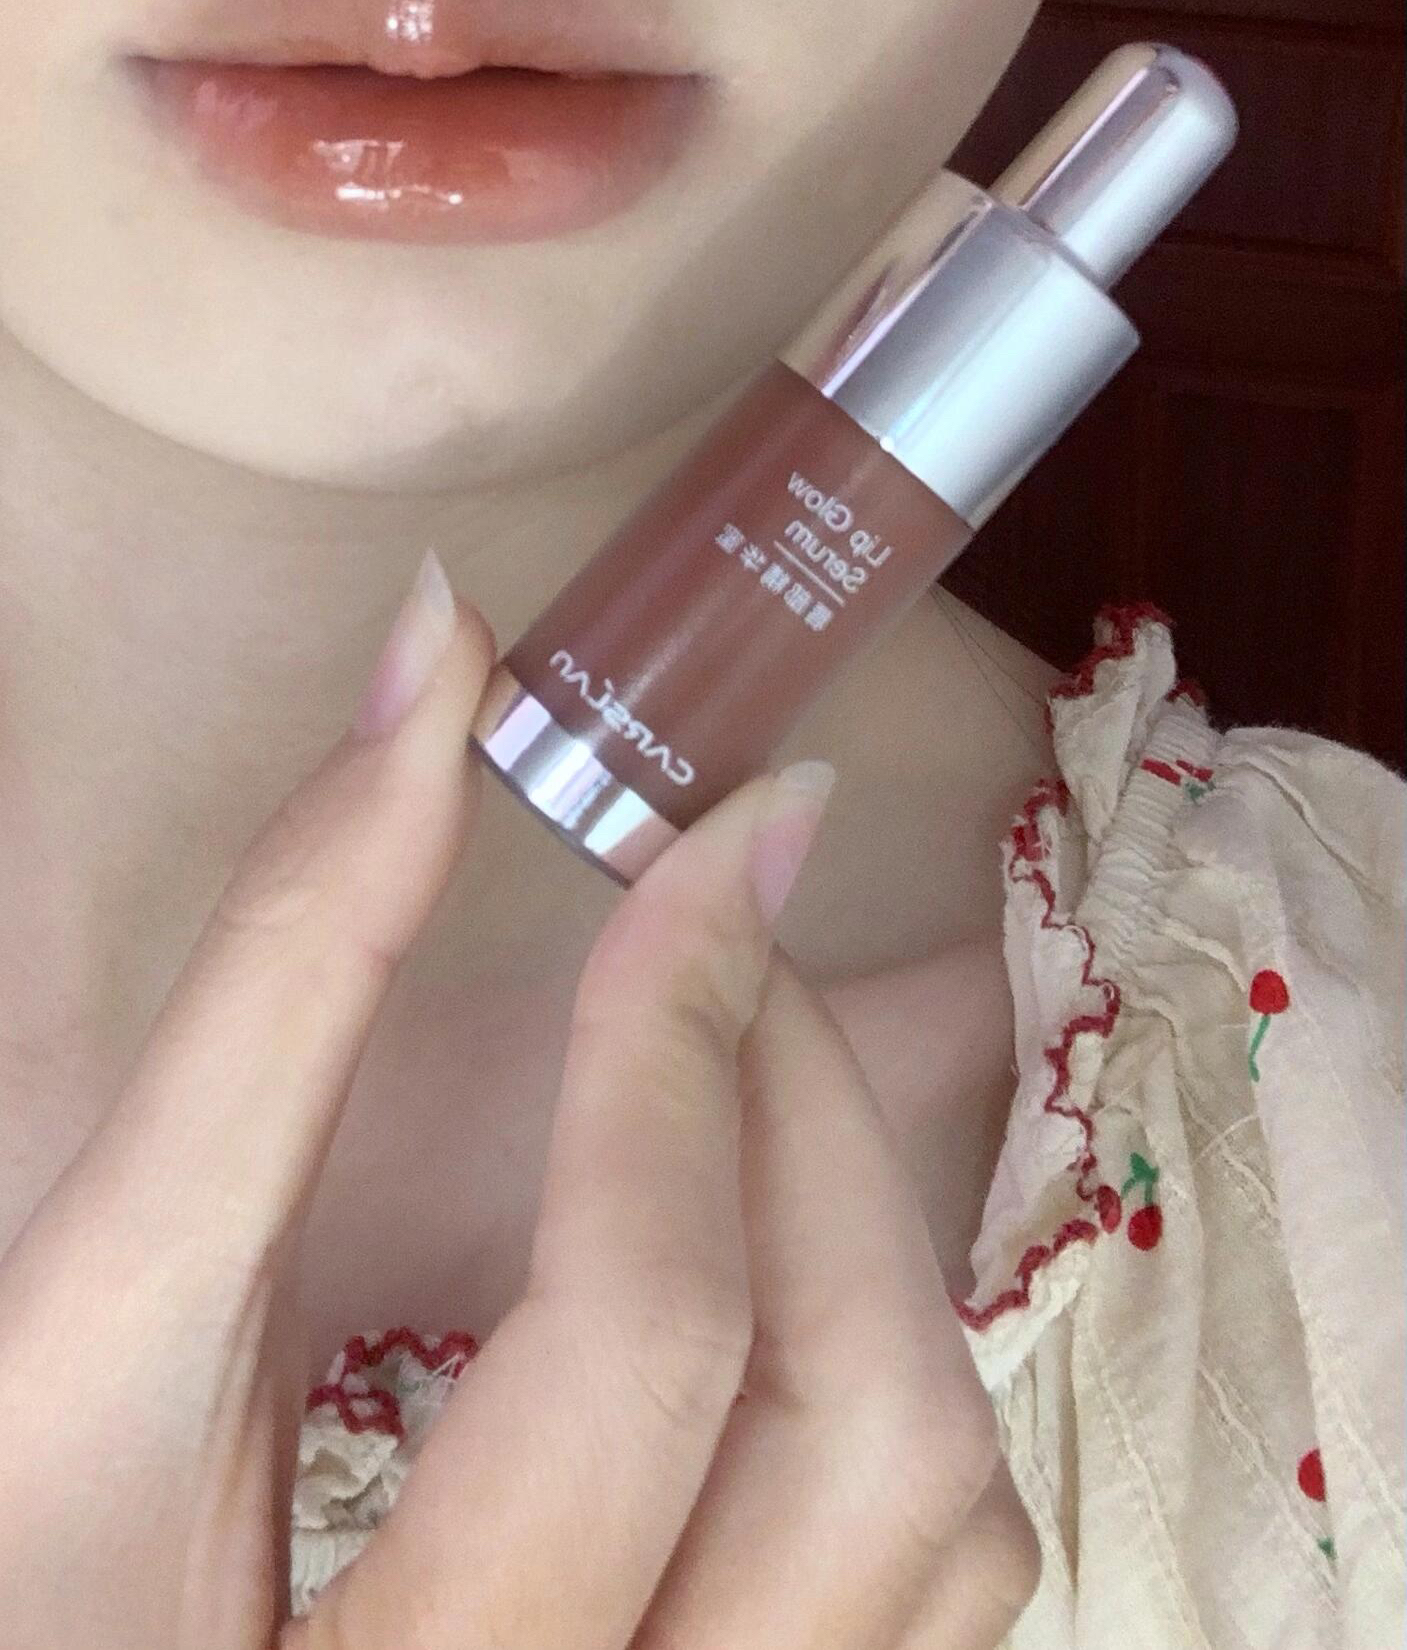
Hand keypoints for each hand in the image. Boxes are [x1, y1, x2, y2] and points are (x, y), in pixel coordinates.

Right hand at [0, 558, 1037, 1648]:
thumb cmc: (37, 1580)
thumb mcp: (99, 1328)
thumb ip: (276, 994)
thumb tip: (436, 665)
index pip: (645, 1344)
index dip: (682, 1043)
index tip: (716, 833)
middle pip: (870, 1443)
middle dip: (814, 1129)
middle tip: (725, 949)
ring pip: (945, 1526)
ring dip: (866, 1242)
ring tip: (739, 1083)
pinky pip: (927, 1576)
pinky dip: (878, 1374)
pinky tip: (761, 1258)